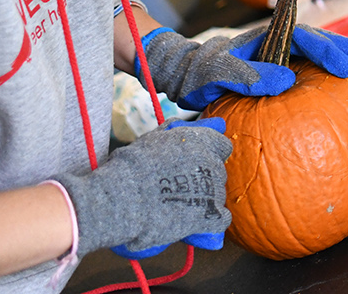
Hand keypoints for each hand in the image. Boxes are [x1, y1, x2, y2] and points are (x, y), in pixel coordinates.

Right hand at [59, 117, 230, 258]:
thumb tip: (183, 125)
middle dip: (202, 179)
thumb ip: (175, 132)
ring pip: (217, 196)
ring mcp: (214, 191)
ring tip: (177, 206)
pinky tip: (197, 223)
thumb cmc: (134, 165)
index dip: (210, 155)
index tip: (197, 162)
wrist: (125, 197)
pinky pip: (220, 220)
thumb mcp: (155, 138)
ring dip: (203, 200)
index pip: (222, 146)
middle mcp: (213, 164)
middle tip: (179, 186)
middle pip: (217, 173)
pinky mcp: (209, 216)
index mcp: (204, 141)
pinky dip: (210, 222)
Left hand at [141, 24, 347, 110]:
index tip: (344, 69)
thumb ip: (246, 74)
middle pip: (327, 42)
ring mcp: (287, 62)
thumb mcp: (216, 73)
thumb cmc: (200, 72)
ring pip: (325, 60)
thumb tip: (287, 81)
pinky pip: (316, 82)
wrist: (188, 77)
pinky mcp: (287, 81)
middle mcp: (283, 46)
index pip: (306, 37)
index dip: (328, 50)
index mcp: (269, 37)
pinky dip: (337, 89)